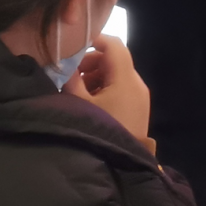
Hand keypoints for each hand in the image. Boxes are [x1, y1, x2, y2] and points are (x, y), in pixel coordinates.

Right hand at [65, 36, 152, 150]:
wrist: (122, 165)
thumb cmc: (100, 130)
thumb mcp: (79, 103)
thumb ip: (71, 79)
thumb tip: (66, 64)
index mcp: (126, 78)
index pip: (114, 44)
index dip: (94, 39)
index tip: (73, 45)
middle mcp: (136, 83)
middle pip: (113, 59)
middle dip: (90, 63)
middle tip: (71, 77)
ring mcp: (139, 95)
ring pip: (115, 73)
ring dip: (95, 76)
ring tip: (78, 92)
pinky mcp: (138, 106)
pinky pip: (120, 86)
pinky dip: (104, 87)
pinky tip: (90, 102)